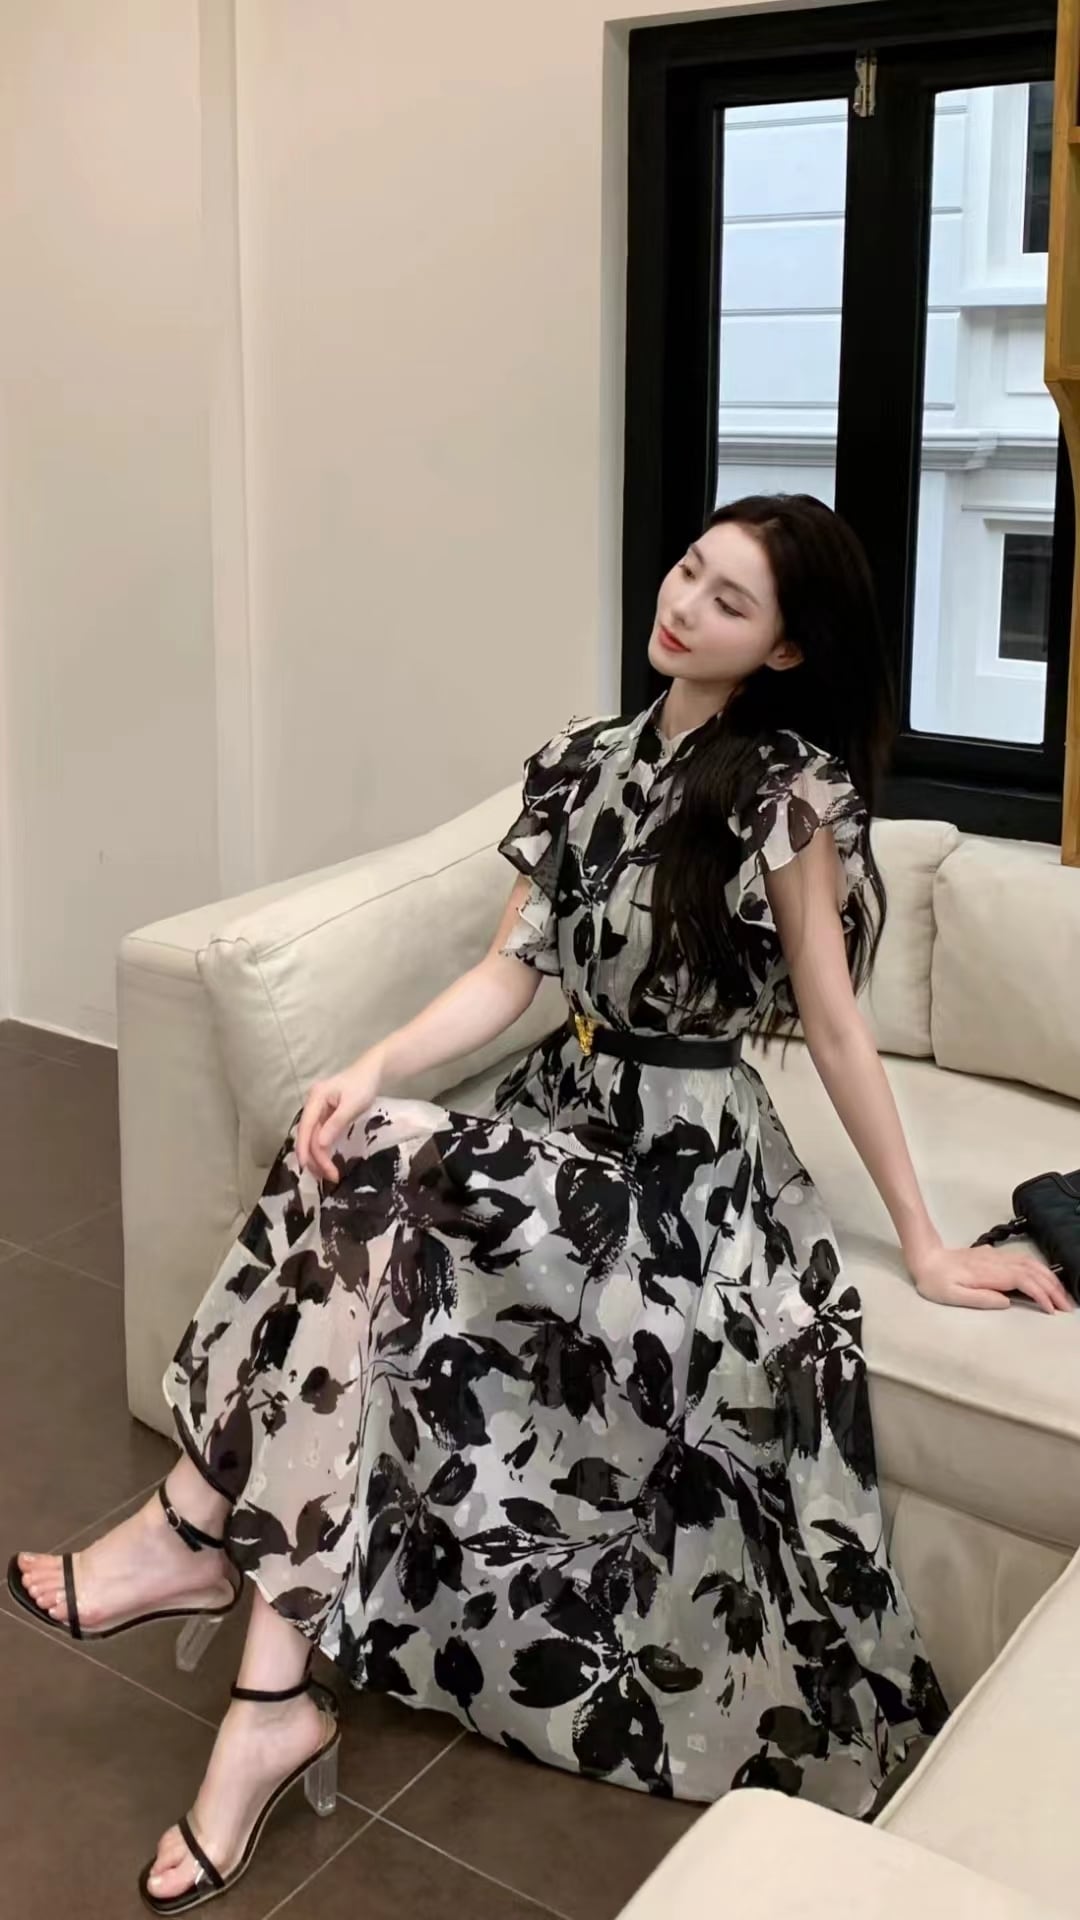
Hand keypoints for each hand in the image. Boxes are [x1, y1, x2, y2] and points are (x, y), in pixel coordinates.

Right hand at [296, 1052, 382, 1183]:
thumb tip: (320, 1145)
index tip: (310, 1168)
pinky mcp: (324, 1116)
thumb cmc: (363, 1085)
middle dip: (314, 1158)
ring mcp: (317, 1110)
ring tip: (328, 1175)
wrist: (372, 1071)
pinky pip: (319, 1136)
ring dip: (318, 1157)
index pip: (305, 1128)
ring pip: (312, 1138)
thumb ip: (335, 1124)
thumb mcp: (352, 1105)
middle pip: (307, 1136)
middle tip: (328, 1177)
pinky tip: (326, 1163)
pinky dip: (322, 1150)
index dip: (306, 1150)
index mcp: (315, 1098)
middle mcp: (312, 1105)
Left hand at [909, 1242, 1073, 1313]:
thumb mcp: (950, 1295)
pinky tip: (1046, 1278)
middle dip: (1053, 1288)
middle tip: (1066, 1306)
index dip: (1040, 1294)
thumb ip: (979, 1298)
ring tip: (1061, 1295)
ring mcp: (996, 1258)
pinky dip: (1040, 1270)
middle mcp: (996, 1263)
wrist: (925, 1257)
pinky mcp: (995, 1257)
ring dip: (1049, 1278)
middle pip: (1033, 1271)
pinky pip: (1024, 1260)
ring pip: (1031, 1264)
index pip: (1023, 1281)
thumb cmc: (934, 1280)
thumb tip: (1006, 1301)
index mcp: (987, 1273)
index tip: (1051, 1309)